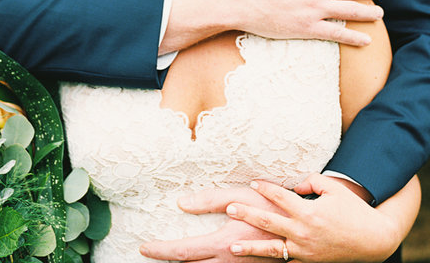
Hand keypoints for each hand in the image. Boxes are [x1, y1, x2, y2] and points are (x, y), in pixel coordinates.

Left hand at [140, 187, 283, 261]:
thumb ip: (210, 200)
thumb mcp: (242, 196)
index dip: (161, 251)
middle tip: (150, 254)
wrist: (308, 228)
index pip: (184, 252)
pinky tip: (203, 260)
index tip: (144, 248)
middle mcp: (231, 260)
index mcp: (224, 243)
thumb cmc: (275, 207)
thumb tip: (182, 204)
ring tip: (171, 260)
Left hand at [224, 175, 401, 262]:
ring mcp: (305, 250)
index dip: (264, 188)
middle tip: (229, 208)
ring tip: (232, 247)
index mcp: (308, 212)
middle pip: (267, 221)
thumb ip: (310, 181)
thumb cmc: (354, 211)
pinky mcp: (309, 262)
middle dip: (246, 214)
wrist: (375, 240)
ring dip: (250, 247)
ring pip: (272, 248)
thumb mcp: (334, 189)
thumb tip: (293, 184)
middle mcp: (303, 232)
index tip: (252, 182)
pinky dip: (273, 262)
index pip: (279, 196)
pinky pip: (287, 262)